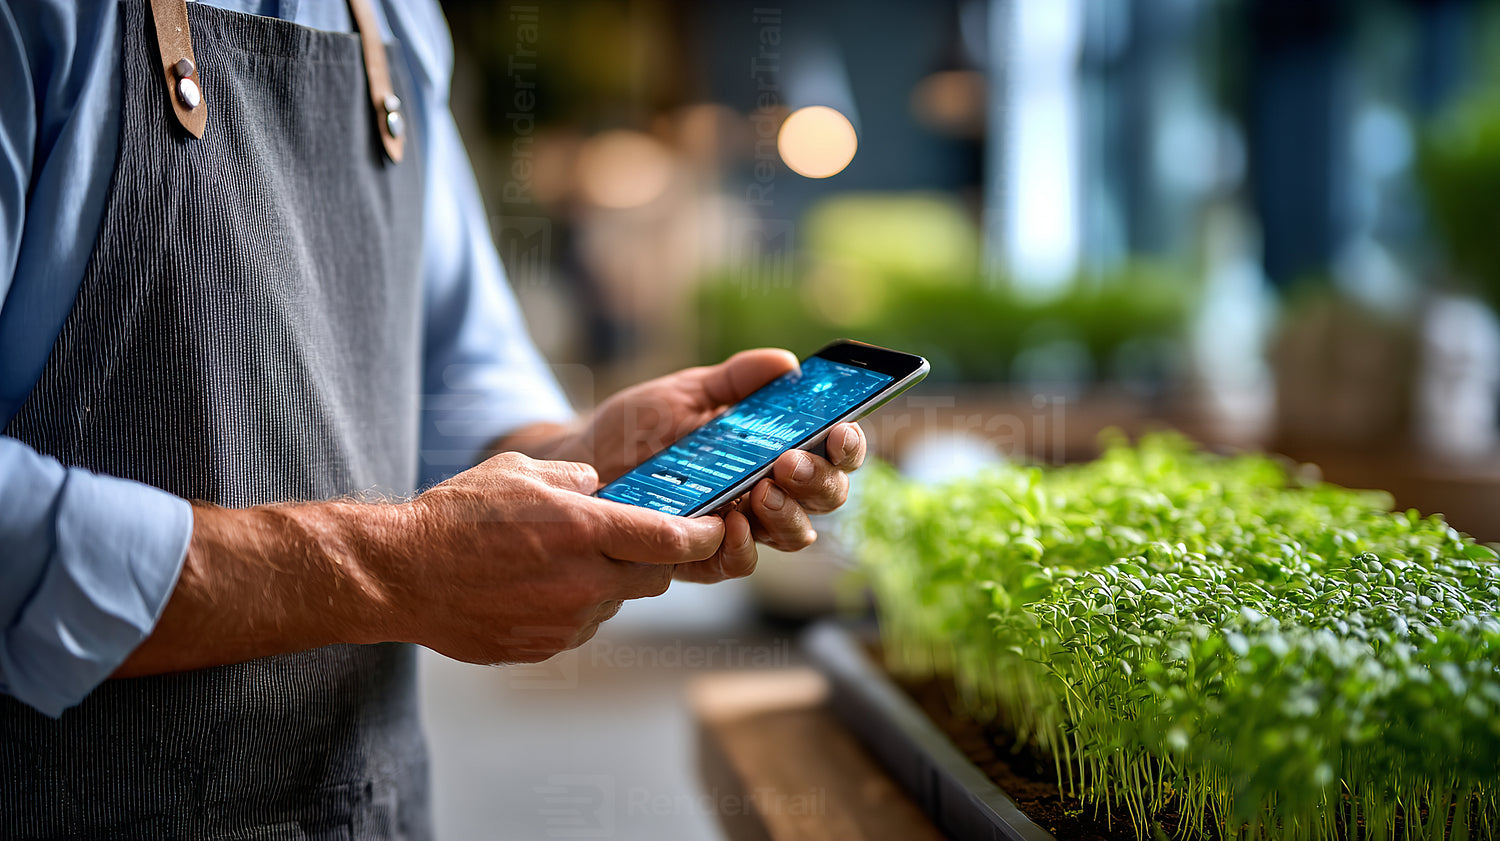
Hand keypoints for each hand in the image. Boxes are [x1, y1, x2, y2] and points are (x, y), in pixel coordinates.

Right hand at [118, 452, 723, 675]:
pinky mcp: (546, 647)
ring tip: (560, 560)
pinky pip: (582, 624)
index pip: (673, 541)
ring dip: (608, 581)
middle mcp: (584, 581)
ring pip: (616, 601)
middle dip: (656, 557)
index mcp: (584, 531)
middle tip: (636, 538)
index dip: (704, 536)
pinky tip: (536, 587)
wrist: (402, 575)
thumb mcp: (521, 472)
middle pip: (655, 576)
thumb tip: (607, 488)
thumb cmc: (457, 515)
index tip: (717, 528)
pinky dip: (575, 605)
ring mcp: (566, 621)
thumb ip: (576, 479)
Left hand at [510, 349, 868, 584]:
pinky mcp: (703, 556)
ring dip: (787, 514)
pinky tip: (729, 522)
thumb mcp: (687, 391)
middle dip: (819, 481)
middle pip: (824, 497)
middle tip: (791, 462)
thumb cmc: (639, 426)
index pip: (831, 452)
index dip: (847, 445)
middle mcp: (769, 491)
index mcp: (776, 448)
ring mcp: (740, 526)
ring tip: (762, 490)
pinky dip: (742, 546)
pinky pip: (738, 563)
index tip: (839, 430)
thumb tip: (786, 364)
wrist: (581, 461)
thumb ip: (736, 379)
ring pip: (793, 534)